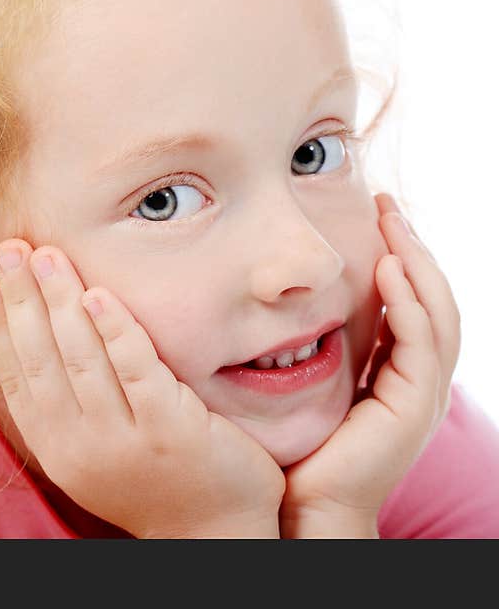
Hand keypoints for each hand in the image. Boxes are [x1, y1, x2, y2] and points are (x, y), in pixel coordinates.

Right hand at [0, 240, 285, 537]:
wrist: (212, 532)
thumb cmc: (150, 479)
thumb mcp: (90, 450)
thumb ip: (61, 404)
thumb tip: (22, 348)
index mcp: (55, 447)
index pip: (15, 377)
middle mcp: (80, 446)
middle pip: (41, 360)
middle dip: (22, 300)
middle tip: (9, 249)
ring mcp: (124, 440)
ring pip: (81, 360)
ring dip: (59, 303)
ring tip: (46, 256)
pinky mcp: (170, 430)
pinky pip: (137, 371)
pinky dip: (116, 331)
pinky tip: (98, 294)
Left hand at [280, 193, 460, 536]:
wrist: (302, 503)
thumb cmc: (295, 446)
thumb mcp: (303, 383)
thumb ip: (306, 346)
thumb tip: (271, 304)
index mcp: (393, 373)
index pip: (408, 304)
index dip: (397, 258)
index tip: (374, 217)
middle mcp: (415, 380)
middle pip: (429, 299)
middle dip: (411, 247)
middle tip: (387, 204)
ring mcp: (420, 394)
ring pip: (436, 313)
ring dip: (416, 262)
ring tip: (393, 221)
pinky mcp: (413, 406)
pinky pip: (421, 343)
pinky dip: (410, 302)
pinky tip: (389, 269)